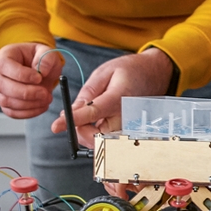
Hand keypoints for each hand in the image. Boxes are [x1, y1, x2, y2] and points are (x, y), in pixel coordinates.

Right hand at [0, 42, 64, 118]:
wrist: (39, 70)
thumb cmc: (38, 59)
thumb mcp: (46, 52)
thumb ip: (47, 58)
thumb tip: (42, 71)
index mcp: (4, 57)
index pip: (5, 66)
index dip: (22, 75)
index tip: (39, 78)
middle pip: (3, 86)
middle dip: (27, 93)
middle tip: (45, 93)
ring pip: (6, 101)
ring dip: (29, 104)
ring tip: (46, 99)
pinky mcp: (4, 103)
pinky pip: (12, 112)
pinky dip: (28, 113)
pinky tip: (41, 106)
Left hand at [53, 49, 175, 144]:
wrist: (154, 73)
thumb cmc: (129, 70)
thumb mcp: (104, 72)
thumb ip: (87, 93)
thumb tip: (70, 112)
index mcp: (118, 96)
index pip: (93, 113)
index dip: (73, 121)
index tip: (56, 126)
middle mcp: (125, 114)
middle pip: (98, 135)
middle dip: (80, 132)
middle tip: (71, 119)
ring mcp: (129, 124)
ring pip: (103, 141)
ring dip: (87, 134)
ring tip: (83, 117)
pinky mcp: (128, 129)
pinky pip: (109, 139)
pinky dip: (96, 134)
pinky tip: (94, 121)